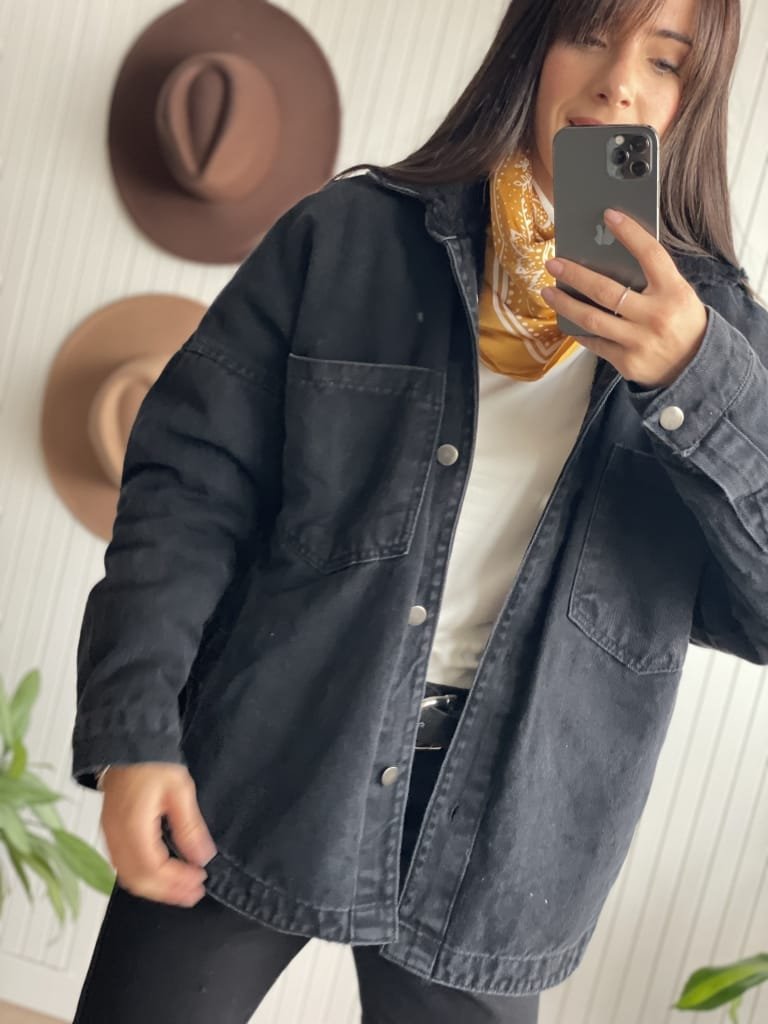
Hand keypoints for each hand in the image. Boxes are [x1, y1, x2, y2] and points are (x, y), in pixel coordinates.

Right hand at [100, 762, 216, 906]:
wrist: (127, 745)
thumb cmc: (152, 763)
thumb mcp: (179, 790)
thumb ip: (189, 827)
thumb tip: (203, 858)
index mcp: (133, 827)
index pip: (153, 869)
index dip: (176, 882)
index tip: (200, 881)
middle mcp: (116, 837)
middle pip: (138, 880)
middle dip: (167, 892)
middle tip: (193, 893)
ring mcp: (109, 836)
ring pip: (128, 877)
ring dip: (156, 888)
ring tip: (182, 888)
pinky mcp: (110, 833)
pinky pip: (122, 866)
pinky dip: (144, 877)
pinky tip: (162, 875)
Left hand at [541, 209, 707, 388]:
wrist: (694, 366)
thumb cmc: (681, 322)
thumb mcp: (679, 294)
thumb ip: (653, 278)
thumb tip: (611, 255)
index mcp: (673, 292)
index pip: (651, 255)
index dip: (630, 233)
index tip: (609, 215)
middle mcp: (656, 316)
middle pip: (606, 290)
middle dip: (575, 274)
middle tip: (553, 263)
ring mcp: (640, 341)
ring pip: (592, 319)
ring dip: (565, 303)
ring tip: (548, 291)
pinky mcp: (627, 362)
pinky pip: (595, 342)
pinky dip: (579, 330)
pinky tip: (566, 318)